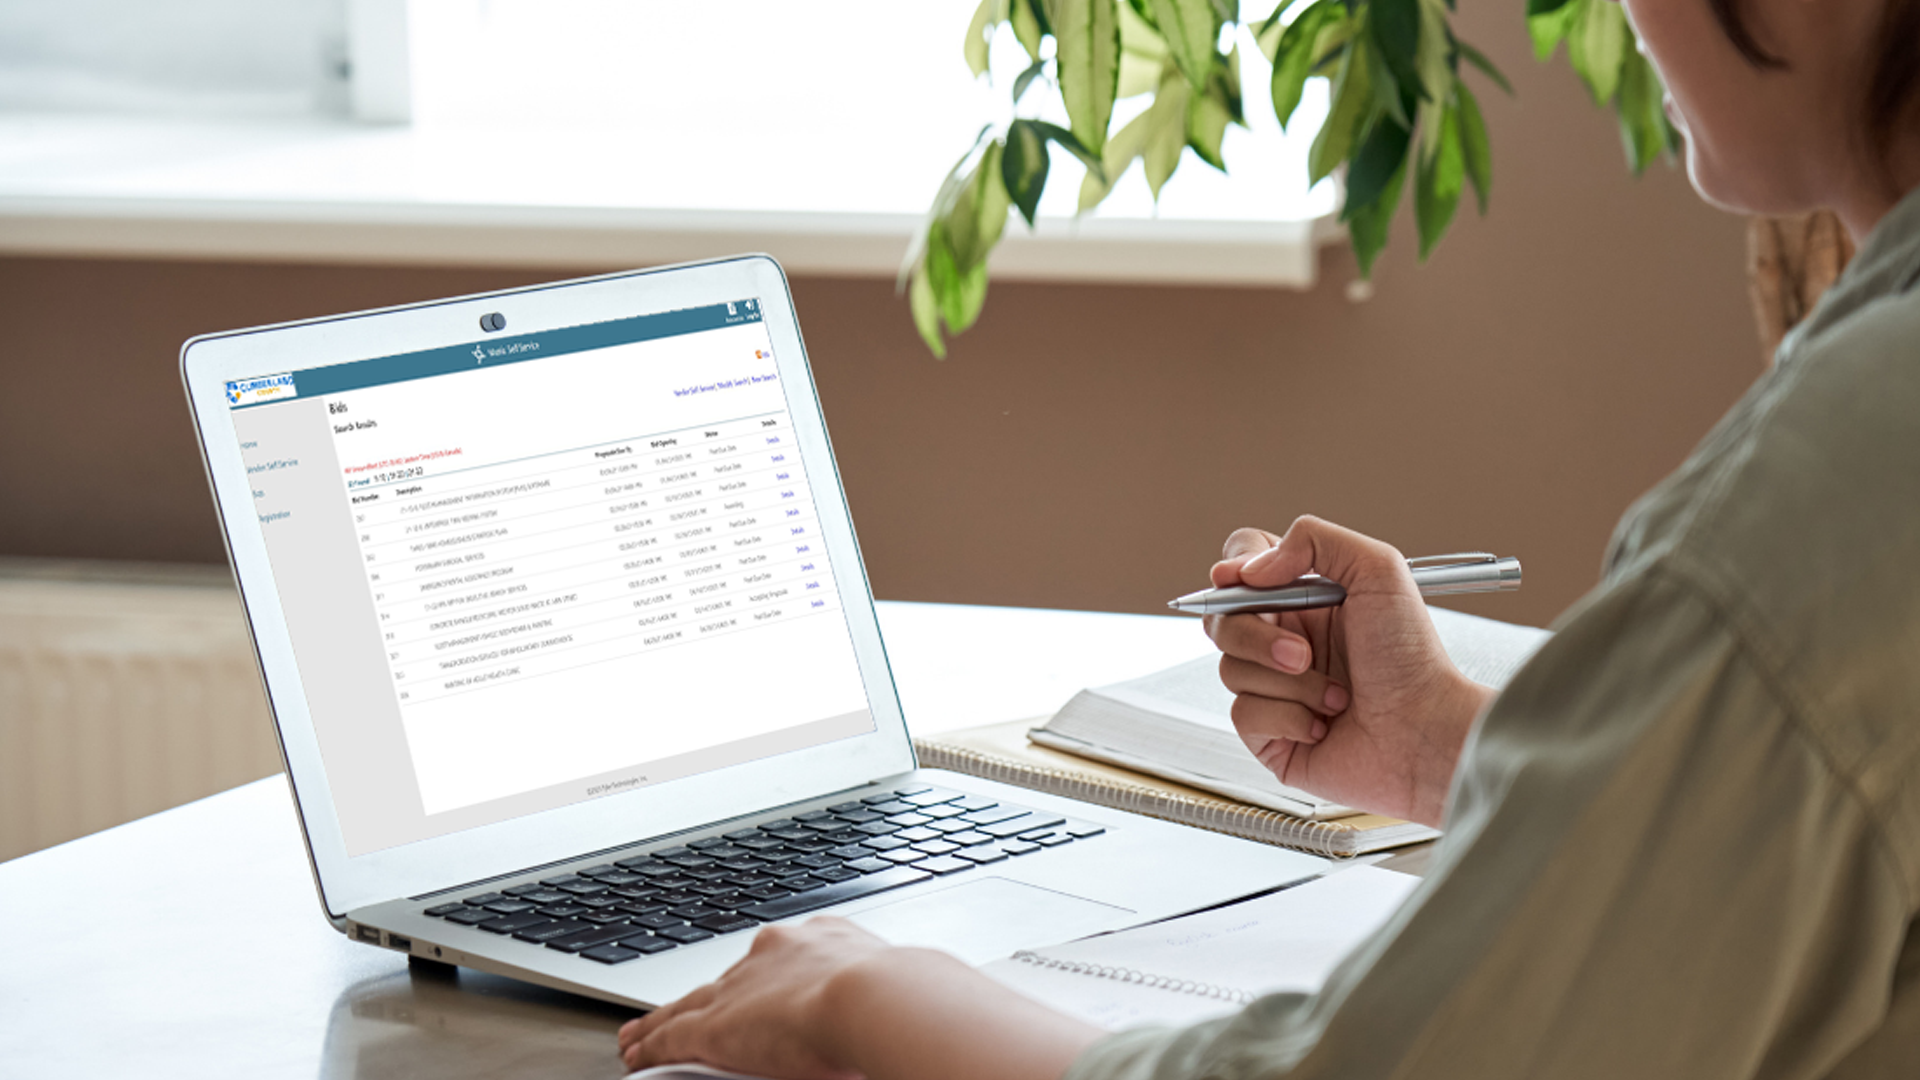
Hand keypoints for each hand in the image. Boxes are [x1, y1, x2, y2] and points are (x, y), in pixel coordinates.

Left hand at [618, 918, 1100, 1079]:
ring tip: (638, 1038)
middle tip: (687, 1010)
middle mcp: (775, 953)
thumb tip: (939, 1016)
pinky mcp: (715, 1025)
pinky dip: (649, 1046)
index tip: (761, 987)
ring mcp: (742, 987)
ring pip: (690, 1004)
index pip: (780, 958)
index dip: (762, 977)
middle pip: (730, 976)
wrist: (881, 997)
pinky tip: (633, 1056)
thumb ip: (903, 1000)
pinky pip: (671, 1035)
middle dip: (709, 995)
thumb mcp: (905, 989)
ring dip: (664, 1021)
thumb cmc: (907, 997)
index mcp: (823, 939)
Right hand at [1204, 516, 1494, 825]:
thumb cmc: (1412, 658)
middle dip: (1257, 638)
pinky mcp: (1269, 734)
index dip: (1232, 571)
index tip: (1238, 579)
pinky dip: (1288, 719)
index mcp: (1304, 600)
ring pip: (1231, 670)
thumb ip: (1313, 538)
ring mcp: (1274, 689)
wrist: (1425, 731)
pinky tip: (1324, 723)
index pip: (1242, 570)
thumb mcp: (1378, 569)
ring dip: (1290, 684)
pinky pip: (1243, 714)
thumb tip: (1251, 569)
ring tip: (1336, 695)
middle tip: (1303, 653)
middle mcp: (1284, 641)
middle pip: (1221, 620)